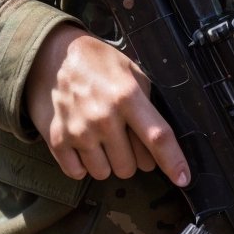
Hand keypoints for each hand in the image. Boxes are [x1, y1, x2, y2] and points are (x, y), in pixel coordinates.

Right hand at [25, 24, 189, 187]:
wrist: (50, 54)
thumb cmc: (96, 61)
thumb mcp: (130, 70)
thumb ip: (146, 102)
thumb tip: (159, 138)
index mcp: (127, 96)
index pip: (158, 137)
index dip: (173, 161)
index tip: (183, 178)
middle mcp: (104, 117)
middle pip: (131, 166)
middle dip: (132, 157)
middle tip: (122, 137)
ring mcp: (79, 131)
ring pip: (105, 173)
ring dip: (107, 162)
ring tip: (100, 137)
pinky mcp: (57, 140)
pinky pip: (78, 173)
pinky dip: (82, 164)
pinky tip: (82, 144)